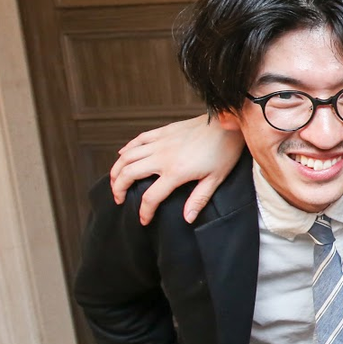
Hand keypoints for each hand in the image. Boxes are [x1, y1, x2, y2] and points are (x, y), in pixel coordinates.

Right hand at [109, 116, 242, 224]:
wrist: (228, 123)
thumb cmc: (224, 151)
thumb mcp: (215, 179)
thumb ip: (198, 200)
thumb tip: (187, 218)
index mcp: (175, 172)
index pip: (150, 198)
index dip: (144, 212)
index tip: (144, 220)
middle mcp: (162, 156)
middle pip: (128, 174)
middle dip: (118, 189)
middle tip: (118, 199)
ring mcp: (160, 142)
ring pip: (127, 156)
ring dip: (116, 170)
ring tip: (115, 181)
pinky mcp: (163, 131)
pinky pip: (138, 139)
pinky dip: (126, 148)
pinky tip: (122, 155)